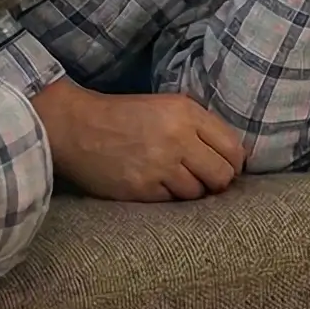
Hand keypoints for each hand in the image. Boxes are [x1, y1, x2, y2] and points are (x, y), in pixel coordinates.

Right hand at [33, 79, 245, 201]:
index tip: (224, 166)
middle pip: (222, 175)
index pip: (233, 148)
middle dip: (216, 181)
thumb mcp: (165, 106)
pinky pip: (172, 202)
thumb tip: (232, 158)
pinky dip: (167, 196)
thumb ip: (199, 126)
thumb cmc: (123, 116)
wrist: (76, 127)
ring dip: (189, 190)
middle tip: (203, 179)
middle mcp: (177, 138)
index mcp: (185, 113)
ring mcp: (159, 166)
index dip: (233, 163)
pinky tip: (154, 183)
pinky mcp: (142, 189)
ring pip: (198, 193)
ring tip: (171, 179)